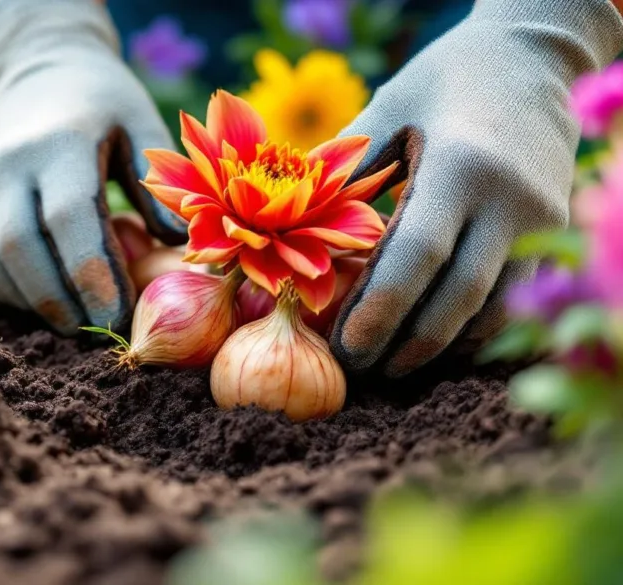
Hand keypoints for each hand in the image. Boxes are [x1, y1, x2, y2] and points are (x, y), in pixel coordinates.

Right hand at [0, 0, 185, 332]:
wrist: (32, 69)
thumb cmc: (101, 102)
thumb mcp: (139, 122)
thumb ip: (159, 183)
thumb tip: (174, 250)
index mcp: (58, 142)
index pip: (68, 219)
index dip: (93, 274)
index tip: (118, 316)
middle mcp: (7, 166)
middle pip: (23, 249)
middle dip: (62, 301)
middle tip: (100, 330)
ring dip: (39, 303)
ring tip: (80, 322)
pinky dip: (17, 292)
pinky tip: (52, 299)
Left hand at [330, 0, 622, 376]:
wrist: (534, 57)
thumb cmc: (443, 81)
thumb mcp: (388, 108)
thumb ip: (343, 169)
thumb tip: (286, 227)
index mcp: (461, 165)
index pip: (417, 256)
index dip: (379, 312)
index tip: (345, 351)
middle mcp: (510, 200)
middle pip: (458, 299)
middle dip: (405, 346)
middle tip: (359, 372)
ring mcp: (541, 220)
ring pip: (494, 310)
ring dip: (442, 348)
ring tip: (391, 366)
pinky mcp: (555, 232)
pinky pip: (516, 300)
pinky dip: (475, 330)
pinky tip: (434, 341)